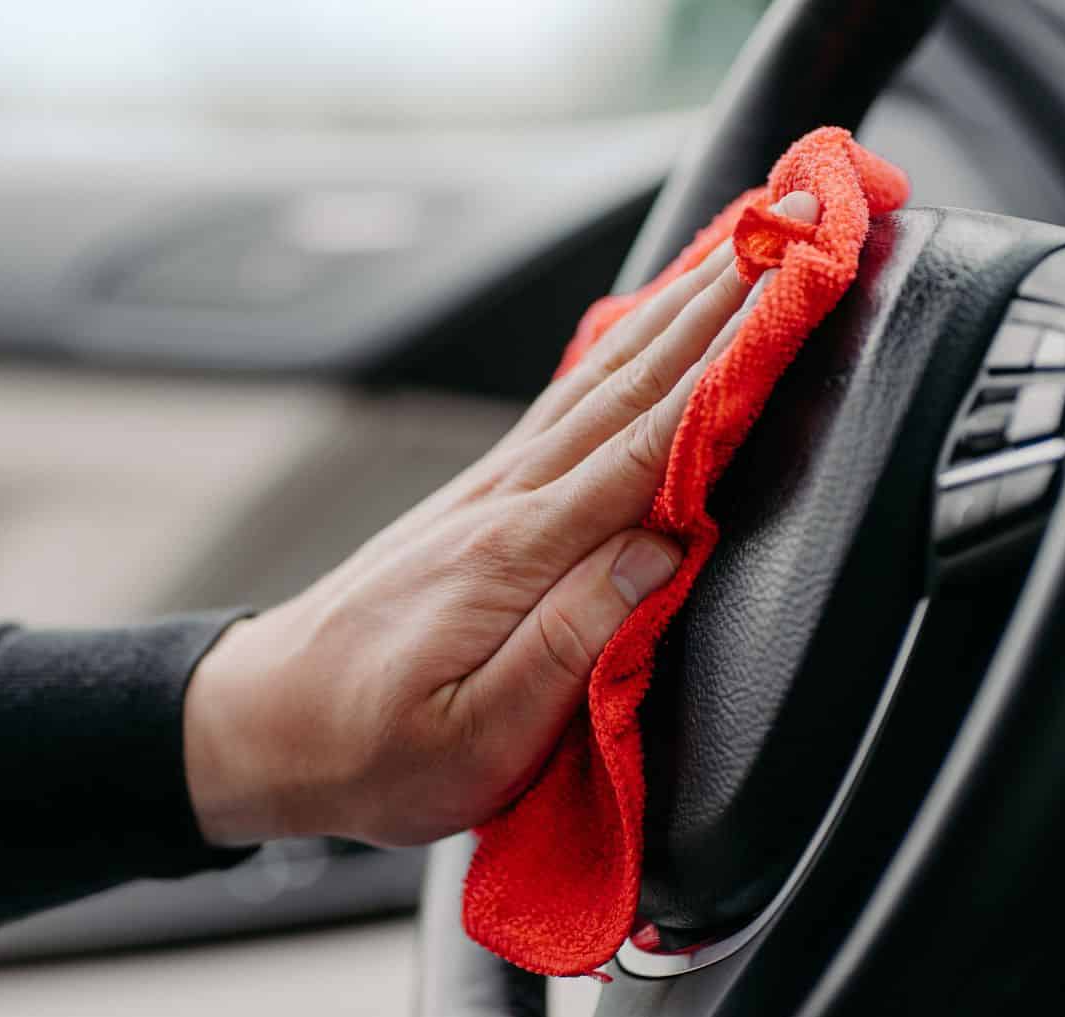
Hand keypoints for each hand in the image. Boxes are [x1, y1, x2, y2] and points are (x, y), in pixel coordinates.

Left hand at [183, 191, 815, 846]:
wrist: (264, 724)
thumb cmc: (369, 748)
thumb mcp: (475, 738)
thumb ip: (570, 645)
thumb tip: (662, 550)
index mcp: (517, 555)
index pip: (650, 441)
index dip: (732, 363)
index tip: (796, 291)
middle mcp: (507, 500)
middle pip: (635, 381)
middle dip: (726, 300)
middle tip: (800, 220)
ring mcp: (491, 490)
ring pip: (602, 377)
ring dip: (680, 307)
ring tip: (745, 247)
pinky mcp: (482, 501)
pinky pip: (570, 402)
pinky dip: (623, 349)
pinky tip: (649, 324)